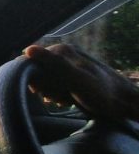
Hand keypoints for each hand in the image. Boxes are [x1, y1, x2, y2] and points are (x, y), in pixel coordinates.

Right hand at [24, 44, 138, 120]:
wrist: (125, 103)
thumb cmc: (102, 94)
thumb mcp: (76, 80)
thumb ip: (54, 64)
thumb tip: (28, 50)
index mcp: (62, 51)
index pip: (31, 63)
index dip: (35, 81)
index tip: (45, 93)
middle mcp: (64, 54)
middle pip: (38, 72)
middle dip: (45, 88)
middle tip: (60, 97)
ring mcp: (69, 64)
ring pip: (46, 79)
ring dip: (51, 93)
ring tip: (65, 100)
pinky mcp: (73, 75)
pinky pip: (56, 83)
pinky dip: (58, 94)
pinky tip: (67, 100)